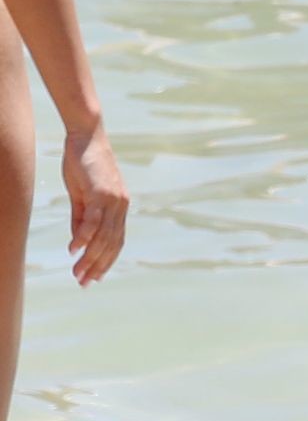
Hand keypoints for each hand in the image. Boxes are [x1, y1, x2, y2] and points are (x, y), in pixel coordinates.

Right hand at [63, 123, 127, 285]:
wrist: (86, 137)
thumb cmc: (84, 165)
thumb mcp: (82, 197)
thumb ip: (81, 219)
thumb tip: (79, 244)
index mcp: (119, 209)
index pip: (116, 242)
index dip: (106, 261)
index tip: (95, 277)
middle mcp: (120, 207)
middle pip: (111, 244)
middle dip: (98, 266)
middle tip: (84, 283)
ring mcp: (113, 201)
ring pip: (103, 237)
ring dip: (90, 257)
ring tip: (78, 273)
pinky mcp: (101, 194)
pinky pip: (92, 221)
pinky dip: (83, 238)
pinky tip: (74, 251)